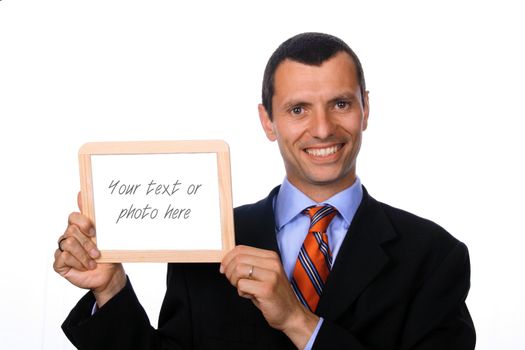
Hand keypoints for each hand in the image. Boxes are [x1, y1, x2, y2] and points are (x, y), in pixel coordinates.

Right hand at [53, 192, 125, 306]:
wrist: (108, 275)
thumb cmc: (107, 254)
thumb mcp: (104, 234)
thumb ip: (92, 215)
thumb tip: (81, 192)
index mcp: (79, 228)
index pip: (73, 217)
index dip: (82, 222)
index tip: (94, 231)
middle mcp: (68, 237)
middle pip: (71, 231)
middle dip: (87, 243)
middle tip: (97, 253)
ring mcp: (63, 250)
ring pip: (68, 244)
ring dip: (83, 255)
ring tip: (93, 262)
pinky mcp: (59, 263)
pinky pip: (63, 257)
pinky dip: (77, 263)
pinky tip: (84, 267)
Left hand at [220, 245, 318, 348]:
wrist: (291, 313)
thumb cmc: (273, 295)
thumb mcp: (263, 275)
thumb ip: (248, 265)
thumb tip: (226, 262)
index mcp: (270, 256)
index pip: (241, 249)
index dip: (228, 259)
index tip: (224, 269)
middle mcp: (272, 263)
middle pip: (238, 258)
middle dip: (229, 271)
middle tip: (233, 281)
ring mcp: (271, 275)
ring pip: (238, 269)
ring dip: (235, 281)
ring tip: (243, 288)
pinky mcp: (267, 289)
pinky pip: (242, 285)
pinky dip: (241, 292)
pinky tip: (250, 295)